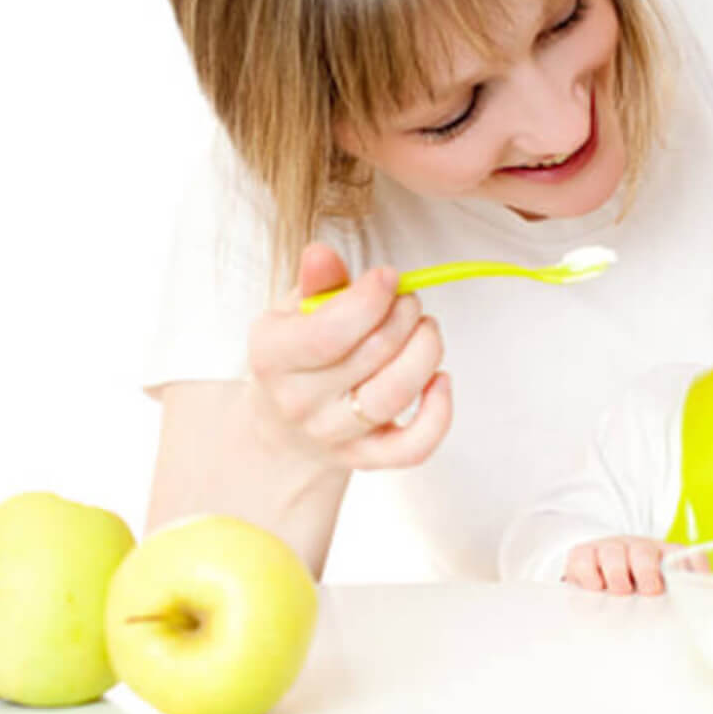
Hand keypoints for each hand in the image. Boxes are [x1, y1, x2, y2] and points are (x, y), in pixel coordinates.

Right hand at [246, 242, 452, 471]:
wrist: (283, 427)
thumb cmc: (298, 355)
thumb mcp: (294, 312)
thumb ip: (316, 283)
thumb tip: (322, 254)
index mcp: (272, 357)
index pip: (328, 332)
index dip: (370, 299)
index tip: (390, 277)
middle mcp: (299, 402)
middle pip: (372, 356)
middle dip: (405, 316)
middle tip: (409, 301)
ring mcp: (334, 436)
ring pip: (395, 396)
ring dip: (425, 353)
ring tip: (426, 330)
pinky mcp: (366, 459)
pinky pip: (414, 446)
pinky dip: (439, 413)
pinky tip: (440, 379)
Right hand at [563, 536, 679, 595]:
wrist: (596, 578)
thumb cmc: (635, 592)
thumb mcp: (659, 597)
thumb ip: (677, 603)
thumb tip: (700, 616)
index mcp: (664, 557)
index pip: (683, 555)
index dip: (689, 566)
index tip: (690, 584)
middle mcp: (637, 549)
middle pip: (644, 551)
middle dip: (648, 570)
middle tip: (651, 590)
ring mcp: (610, 549)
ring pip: (614, 551)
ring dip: (618, 572)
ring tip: (621, 591)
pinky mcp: (583, 555)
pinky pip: (584, 558)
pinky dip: (589, 573)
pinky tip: (596, 588)